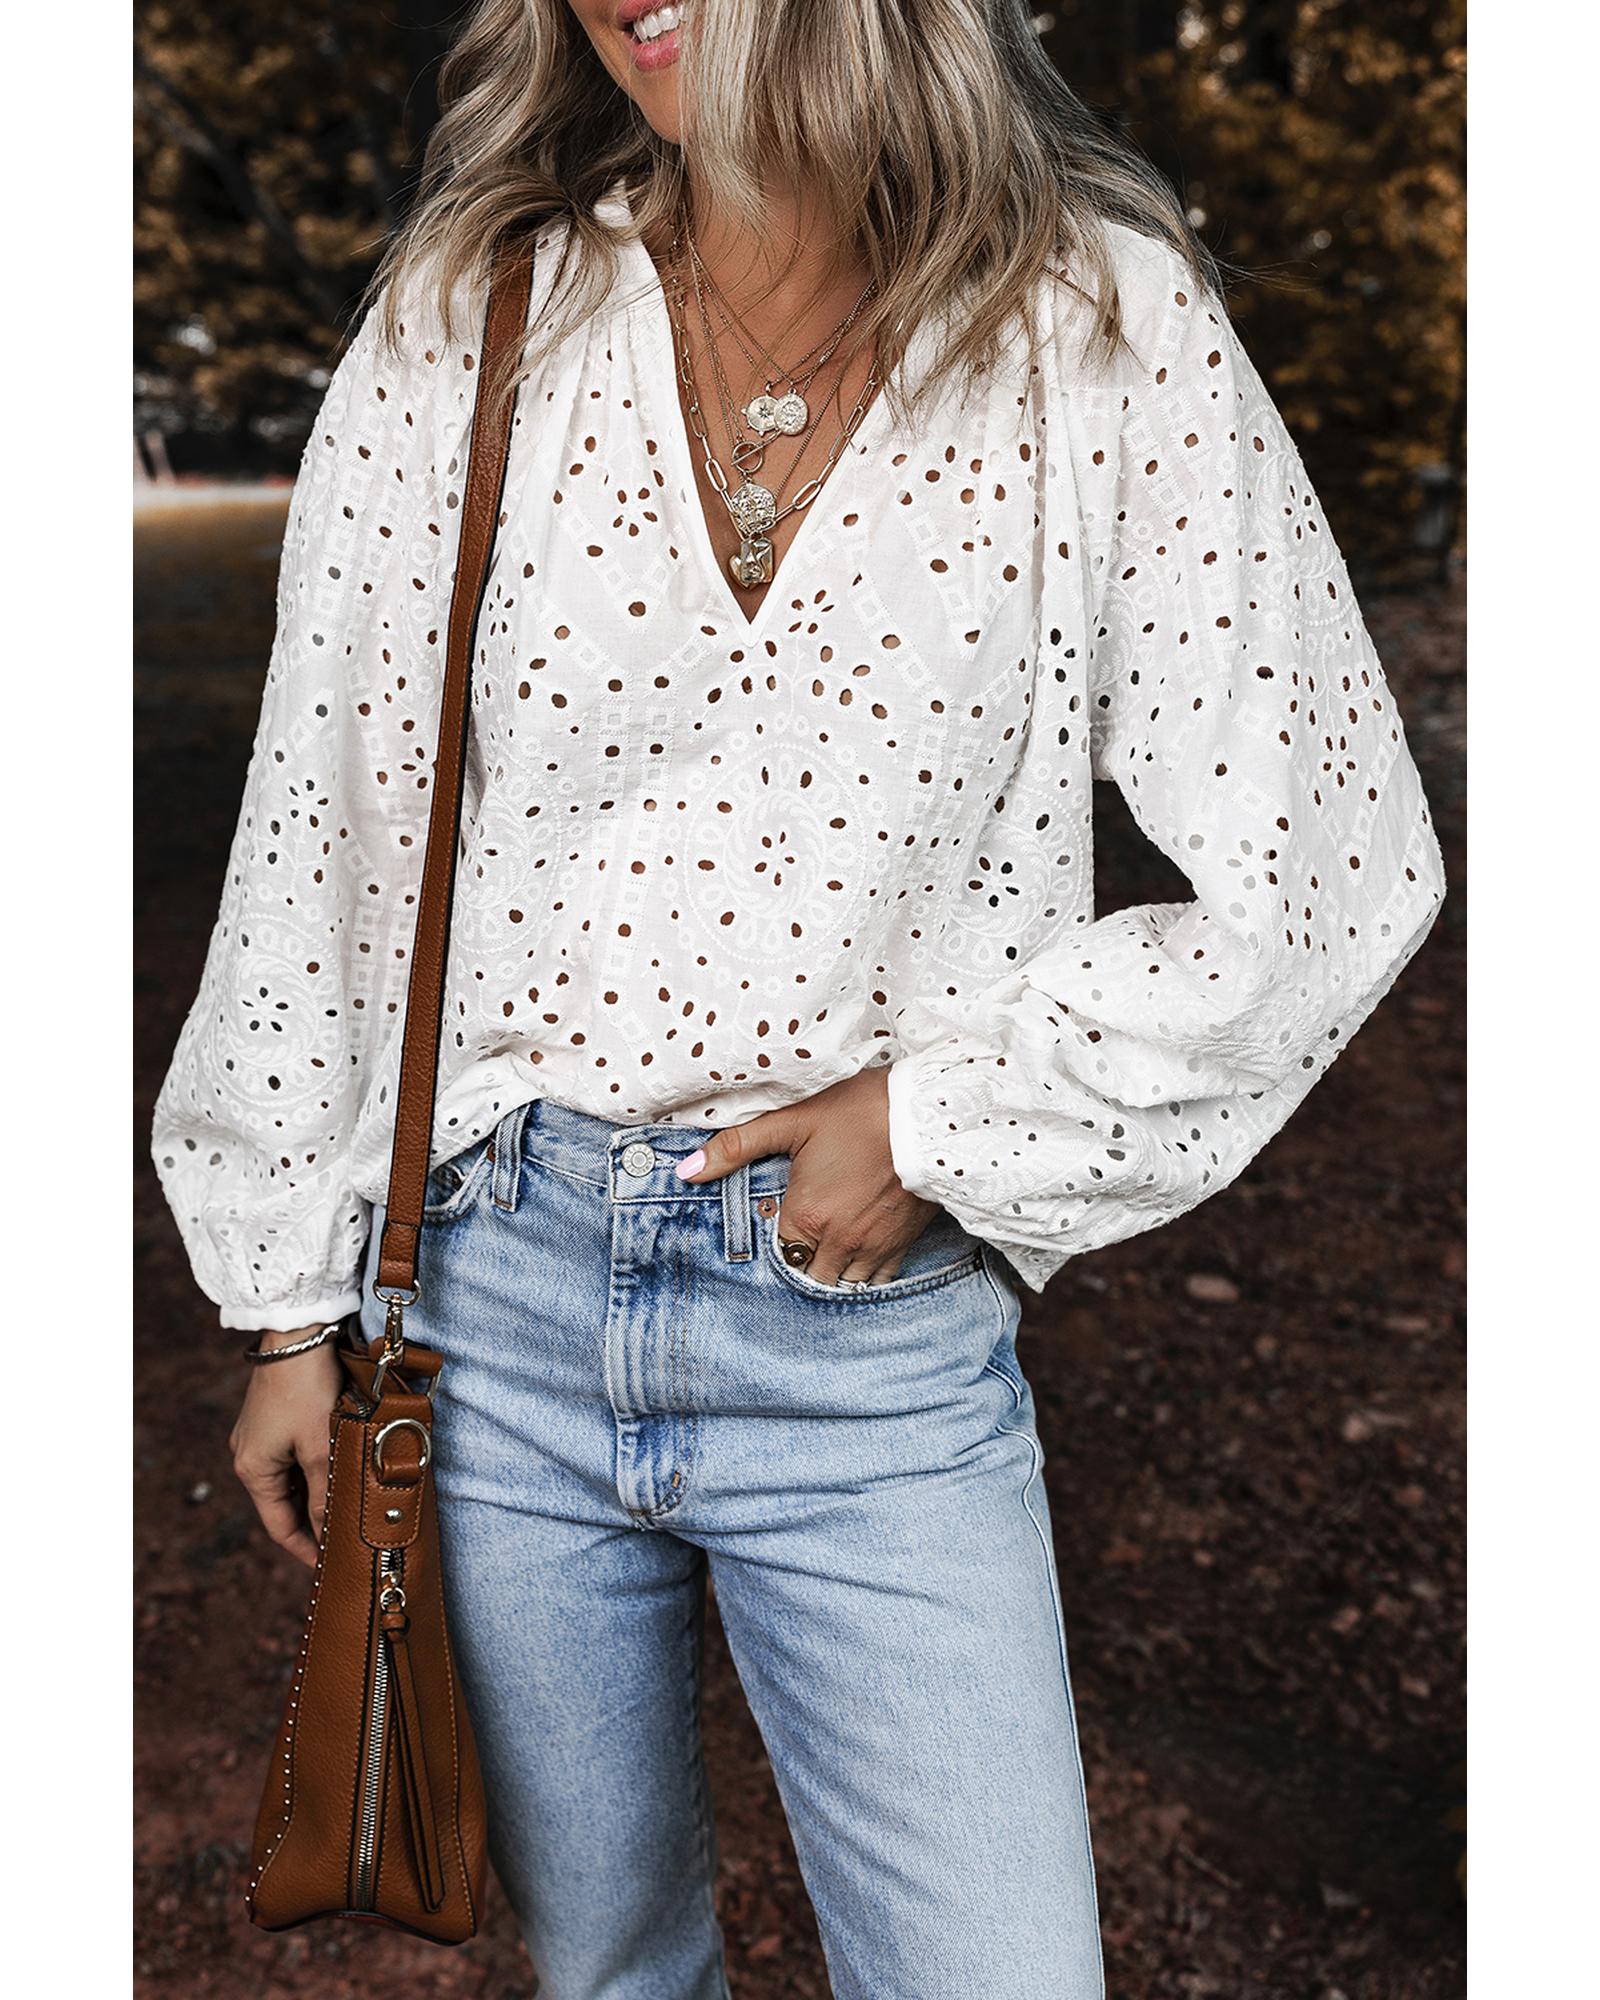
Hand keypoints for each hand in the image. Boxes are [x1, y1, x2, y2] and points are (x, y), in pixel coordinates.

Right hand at [229, 1326, 343, 1568]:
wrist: (297, 1333)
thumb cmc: (306, 1389)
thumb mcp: (320, 1446)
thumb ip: (323, 1493)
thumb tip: (328, 1533)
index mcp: (253, 1470)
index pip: (280, 1527)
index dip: (305, 1549)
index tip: (330, 1566)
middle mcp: (248, 1456)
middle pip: (283, 1504)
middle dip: (313, 1521)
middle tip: (346, 1538)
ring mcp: (258, 1437)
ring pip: (290, 1480)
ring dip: (315, 1492)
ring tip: (347, 1506)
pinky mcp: (271, 1419)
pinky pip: (291, 1457)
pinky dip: (312, 1468)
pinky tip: (337, 1469)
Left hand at [675, 1068, 939, 1286]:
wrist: (928, 1114)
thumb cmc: (859, 1112)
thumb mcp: (793, 1121)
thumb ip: (736, 1146)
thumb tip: (686, 1171)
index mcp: (807, 1216)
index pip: (777, 1255)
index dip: (773, 1243)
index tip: (776, 1225)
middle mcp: (839, 1240)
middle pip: (808, 1277)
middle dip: (801, 1265)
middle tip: (798, 1243)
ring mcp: (874, 1246)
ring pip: (843, 1285)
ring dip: (830, 1273)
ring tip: (823, 1252)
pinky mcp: (902, 1242)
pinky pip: (879, 1280)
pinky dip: (864, 1274)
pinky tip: (856, 1256)